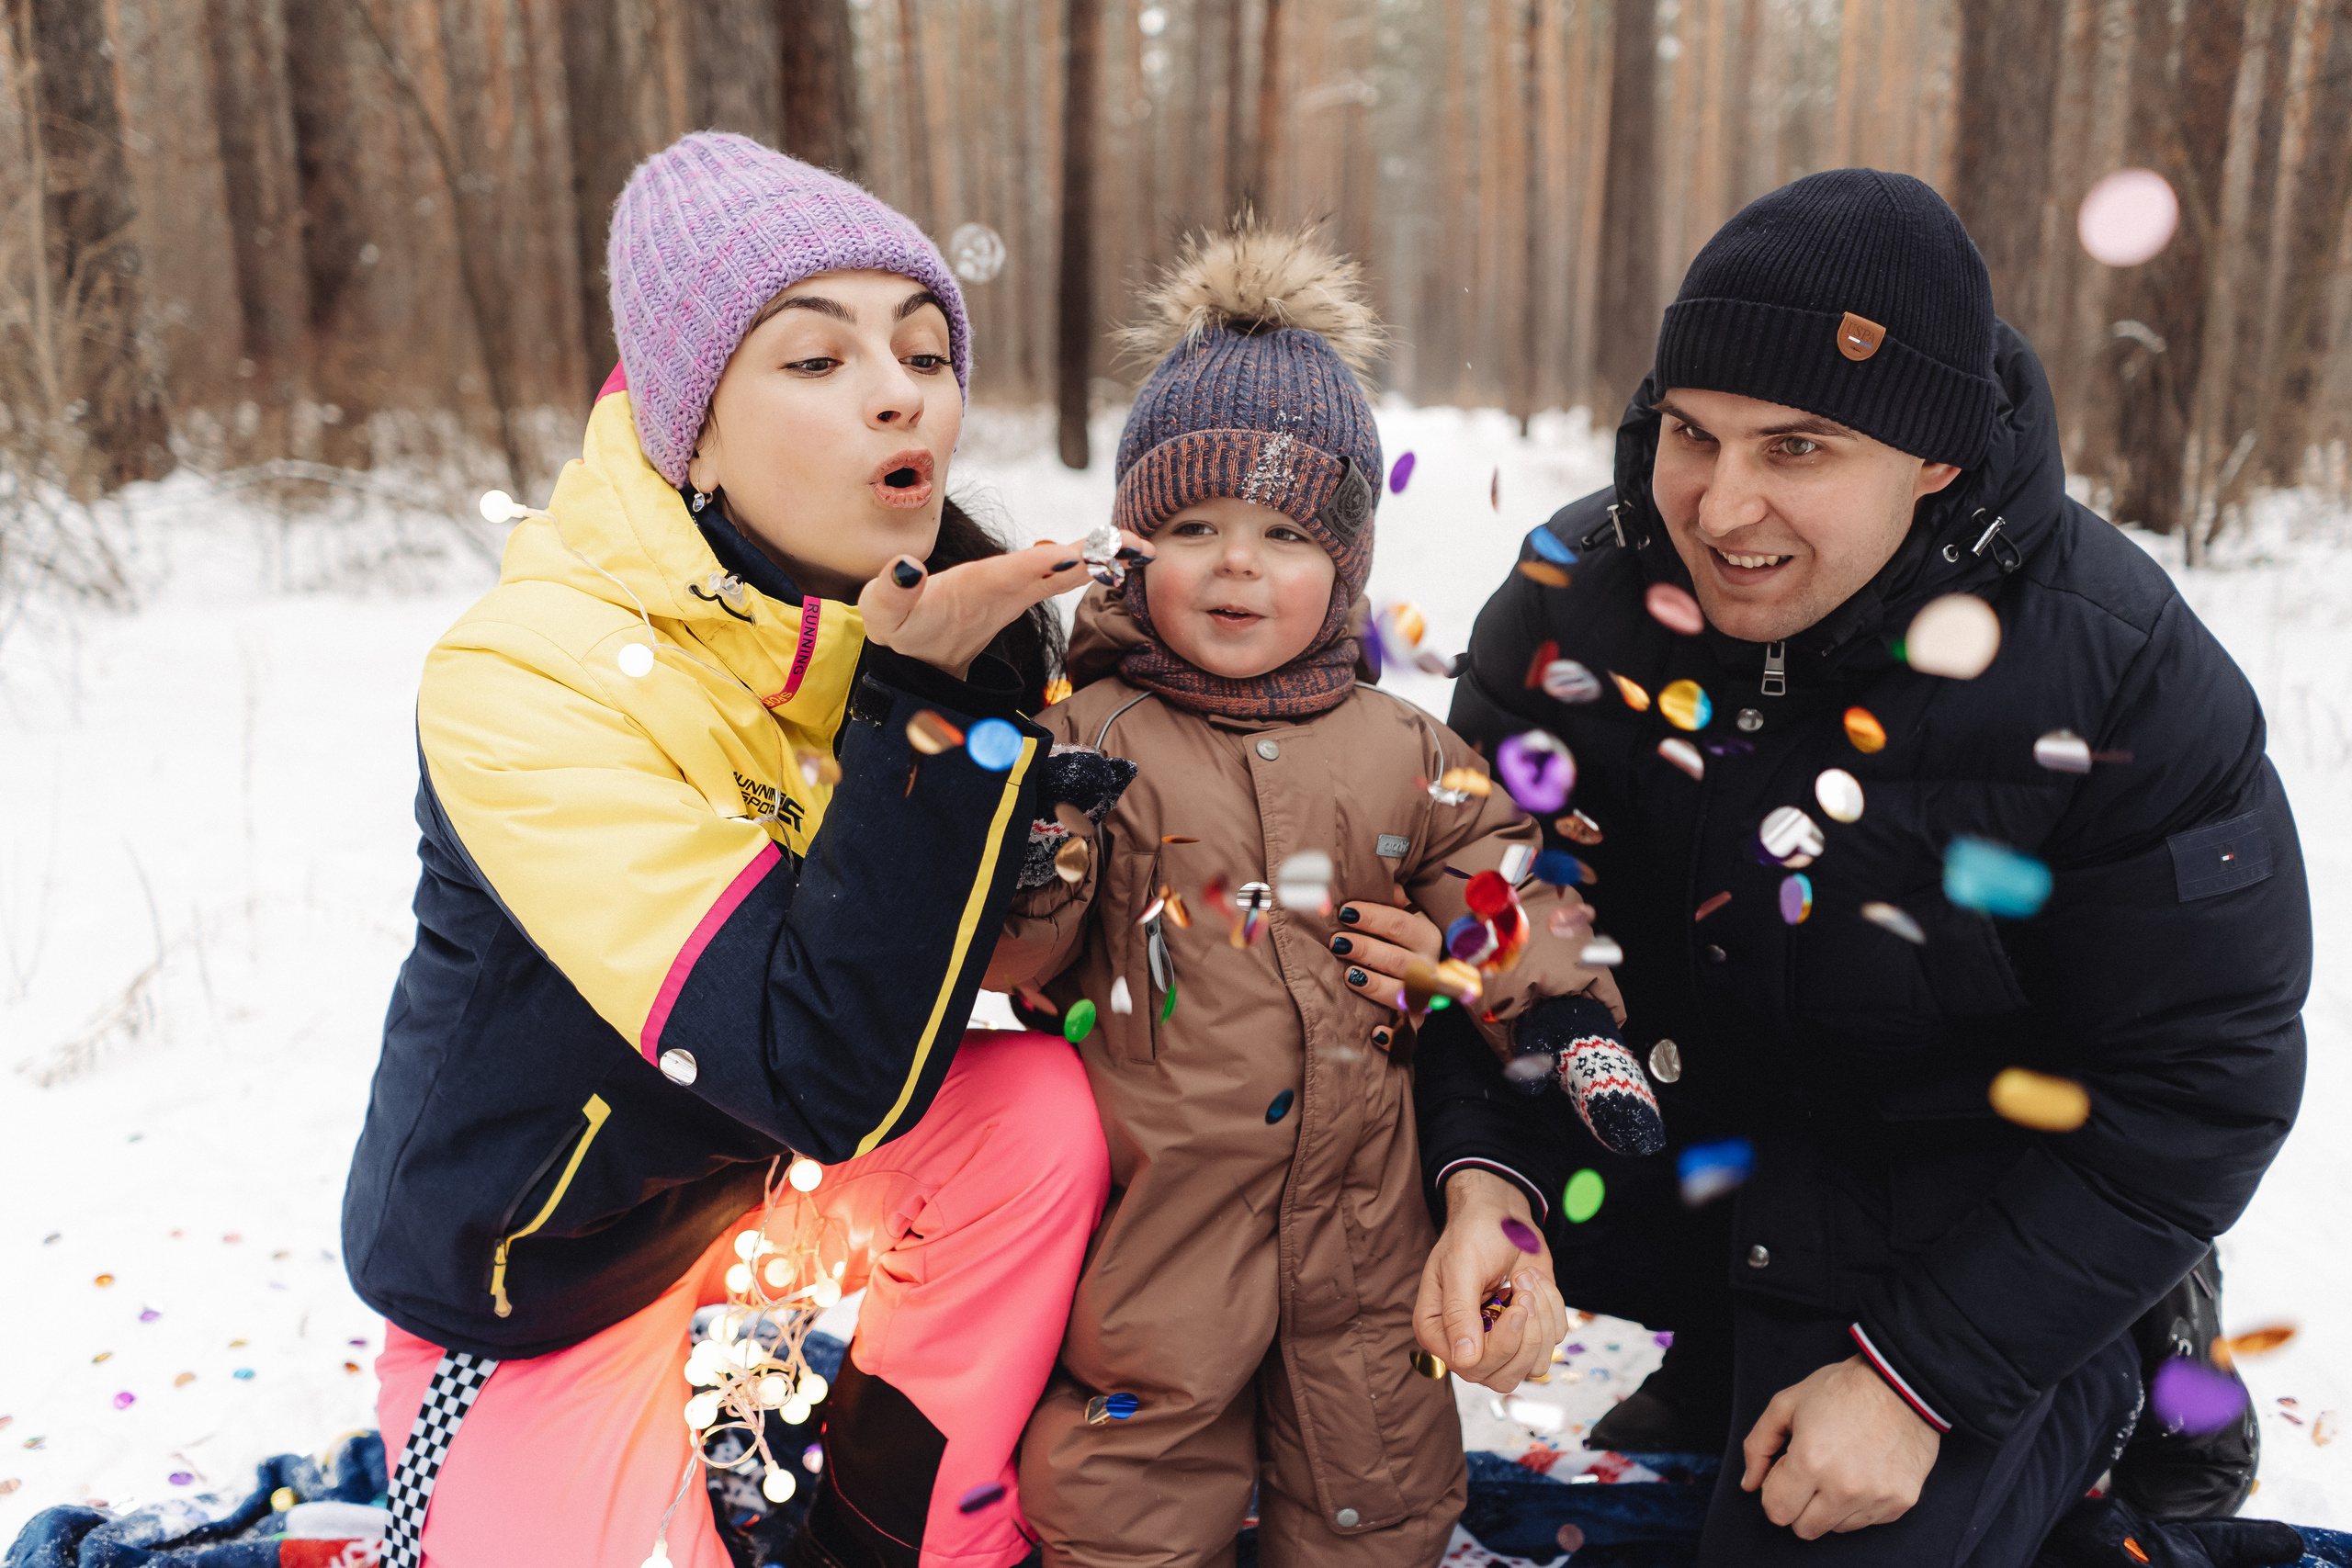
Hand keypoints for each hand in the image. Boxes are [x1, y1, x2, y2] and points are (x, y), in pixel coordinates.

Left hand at [857, 531, 1147, 678]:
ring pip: (1069, 565)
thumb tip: (904, 566)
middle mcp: (1005, 575)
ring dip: (1107, 557)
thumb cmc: (900, 621)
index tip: (1075, 558)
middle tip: (1136, 545)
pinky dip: (1096, 573)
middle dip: (1095, 550)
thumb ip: (892, 589)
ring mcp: (1018, 583)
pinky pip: (1065, 580)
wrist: (909, 638)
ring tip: (1143, 551)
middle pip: (1057, 557)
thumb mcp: (885, 609)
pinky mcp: (1024, 595)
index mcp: (979, 579)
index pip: (1019, 568)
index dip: (1046, 562)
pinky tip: (1125, 569)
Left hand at [1332, 892, 1440, 1043]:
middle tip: (1337, 943)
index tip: (1344, 912)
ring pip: (1400, 992)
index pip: (1400, 923)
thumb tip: (1375, 876)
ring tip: (1348, 975)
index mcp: (1427, 936)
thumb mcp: (1405, 914)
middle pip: (1399, 959)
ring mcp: (1425, 997)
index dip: (1371, 917)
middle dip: (1366, 949)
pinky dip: (1392, 1036)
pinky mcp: (1415, 1023)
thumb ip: (1392, 898)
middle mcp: (1430, 966)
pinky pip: (1407, 1034)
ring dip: (1374, 985)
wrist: (1430, 977)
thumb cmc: (1403, 940)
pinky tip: (1374, 1032)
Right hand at [1415, 1169, 1568, 1391]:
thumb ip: (1459, 1313)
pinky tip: (1534, 1281)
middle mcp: (1467, 1345)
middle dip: (1525, 1336)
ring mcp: (1501, 1341)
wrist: (1501, 1215)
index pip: (1471, 1367)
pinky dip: (1552, 1307)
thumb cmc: (1472, 1234)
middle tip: (1524, 1291)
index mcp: (1437, 1332)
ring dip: (1541, 1320)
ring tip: (1526, 1281)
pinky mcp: (1529, 1331)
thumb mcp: (1461, 1266)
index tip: (1516, 1306)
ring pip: (1534, 1366)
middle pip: (1504, 1376)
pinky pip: (1554, 1339)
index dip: (1502, 1344)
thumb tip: (1464, 1359)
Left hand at [1739, 1355, 1940, 1536]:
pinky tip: (1863, 1471)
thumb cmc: (1841, 1389)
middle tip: (1810, 1471)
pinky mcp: (1901, 1502)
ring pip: (1836, 1528)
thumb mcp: (1786, 1404)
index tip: (1787, 1469)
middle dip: (1799, 1504)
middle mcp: (1845, 1489)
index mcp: (1811, 1462)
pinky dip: (1859, 1504)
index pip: (1777, 1512)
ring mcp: (1876, 1498)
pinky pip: (1867, 1521)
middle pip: (1805, 1529)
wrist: (1902, 1383)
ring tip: (1840, 1467)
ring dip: (1830, 1506)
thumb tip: (1749, 1484)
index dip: (1776, 1489)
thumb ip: (1757, 1446)